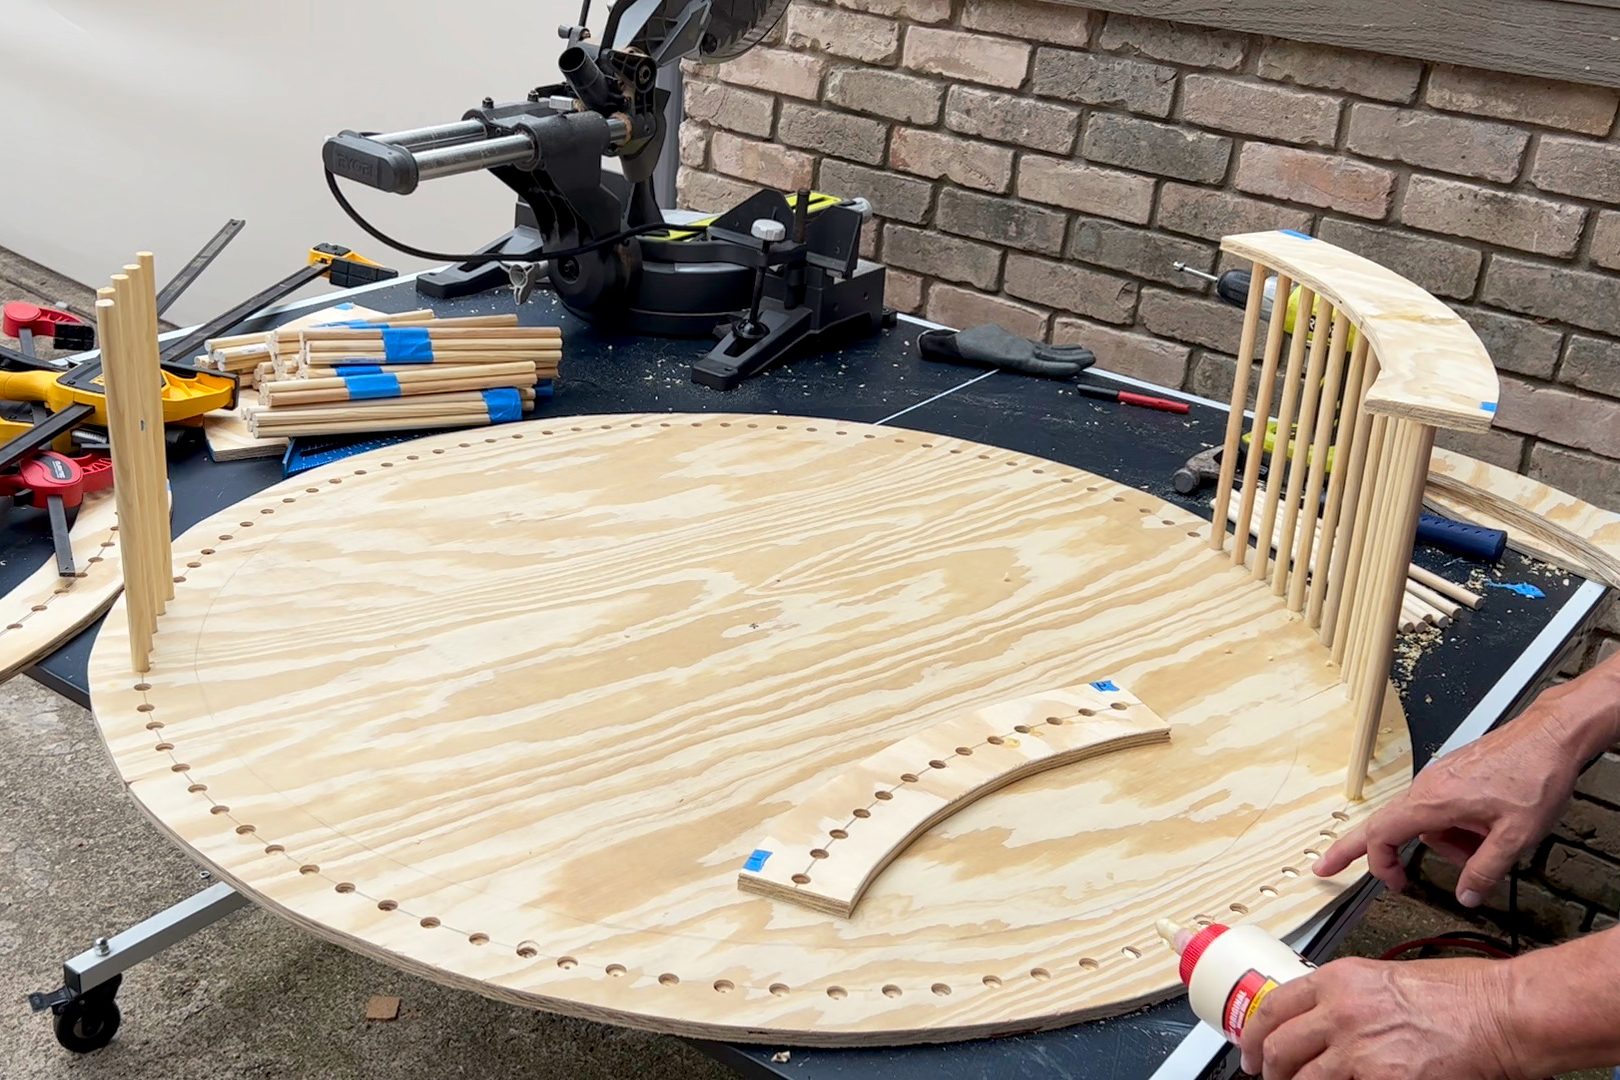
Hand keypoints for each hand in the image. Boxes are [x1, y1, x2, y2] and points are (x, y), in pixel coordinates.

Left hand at [1239, 957, 1520, 1078]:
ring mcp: (1358, 1048)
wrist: (1499, 1013)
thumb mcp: (1385, 978)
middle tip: (1268, 1077)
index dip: (1255, 1034)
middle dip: (1267, 1067)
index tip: (1253, 1049)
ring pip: (1301, 1077)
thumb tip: (1321, 1020)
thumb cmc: (1460, 994)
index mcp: (1339, 979)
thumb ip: (1347, 998)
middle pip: (1278, 1045)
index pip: (1274, 1007)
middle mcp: (1340, 1010)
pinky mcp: (1381, 1079)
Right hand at [1315, 702, 1580, 905]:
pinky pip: (1440, 808)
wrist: (1550, 735)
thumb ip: (1486, 870)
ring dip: (1446, 844)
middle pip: (1382, 824)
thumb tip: (1466, 896)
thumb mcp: (1516, 836)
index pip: (1382, 835)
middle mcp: (1427, 787)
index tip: (1377, 883)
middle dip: (1356, 848)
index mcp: (1433, 802)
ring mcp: (1438, 778)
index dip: (1372, 863)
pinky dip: (1455, 827)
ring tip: (1486, 848)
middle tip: (1328, 867)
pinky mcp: (1452, 775)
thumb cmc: (1535, 774)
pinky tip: (1487, 829)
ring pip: (1426, 823)